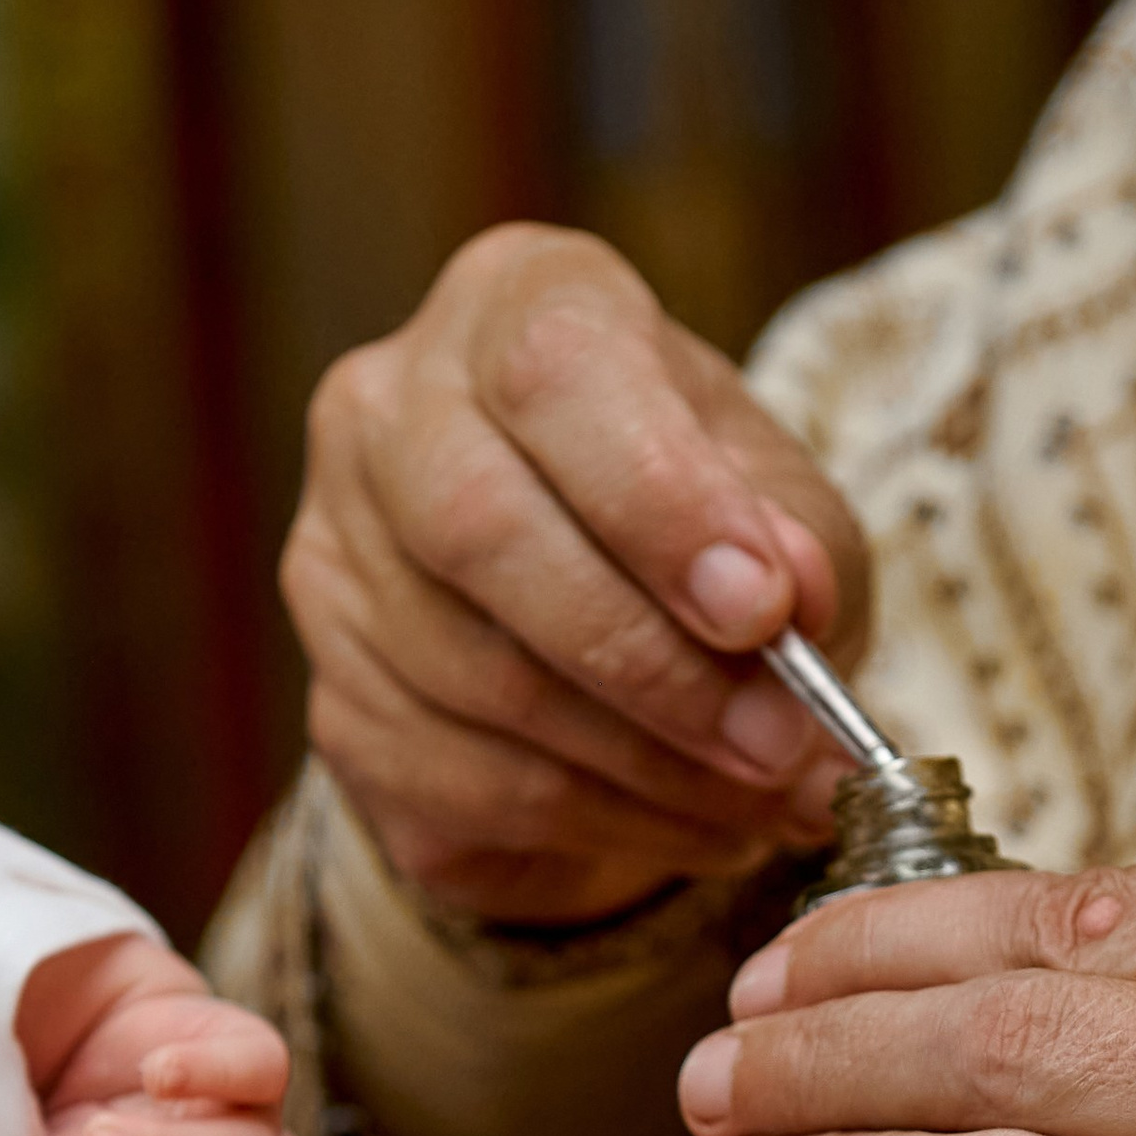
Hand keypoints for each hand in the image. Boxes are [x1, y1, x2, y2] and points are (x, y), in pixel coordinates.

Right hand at [286, 225, 869, 922]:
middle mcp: (387, 413)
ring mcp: (336, 563)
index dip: (658, 501)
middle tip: (781, 744)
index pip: (552, 374)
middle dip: (655, 664)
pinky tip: (696, 827)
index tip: (762, 610)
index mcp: (509, 308)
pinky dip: (609, 825)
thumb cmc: (707, 532)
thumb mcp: (787, 507)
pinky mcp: (337, 705)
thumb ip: (799, 539)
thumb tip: (788, 598)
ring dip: (653, 770)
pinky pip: (468, 788)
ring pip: (482, 685)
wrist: (615, 629)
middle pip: (482, 532)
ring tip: (769, 799)